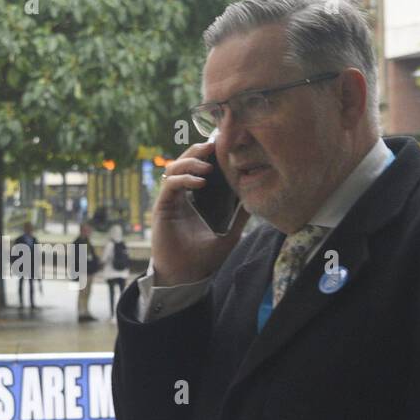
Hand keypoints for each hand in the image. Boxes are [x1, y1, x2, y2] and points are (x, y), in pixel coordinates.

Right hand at [152, 138, 249, 285]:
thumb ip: (240, 216)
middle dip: (198, 150)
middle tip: (214, 144)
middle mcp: (180, 195)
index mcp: (193, 198)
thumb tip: (256, 198)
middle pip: (184, 161)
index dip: (206, 154)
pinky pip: (170, 185)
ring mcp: (170, 200)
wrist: (186, 275)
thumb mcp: (230, 233)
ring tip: (209, 166)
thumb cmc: (204, 258)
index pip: (197, 167)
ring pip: (174, 168)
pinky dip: (184, 179)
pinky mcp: (162, 207)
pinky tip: (200, 182)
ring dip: (190, 162)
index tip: (222, 146)